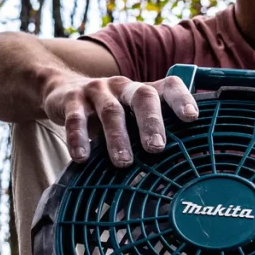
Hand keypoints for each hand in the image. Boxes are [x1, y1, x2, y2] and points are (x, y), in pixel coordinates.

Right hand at [42, 75, 197, 166]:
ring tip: (123, 162)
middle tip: (156, 147)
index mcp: (143, 90)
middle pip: (143, 97)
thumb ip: (149, 133)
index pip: (169, 86)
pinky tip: (82, 157)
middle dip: (151, 122)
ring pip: (111, 111)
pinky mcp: (72, 99)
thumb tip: (179, 168)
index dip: (182, 99)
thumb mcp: (129, 117)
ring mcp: (98, 90)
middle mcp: (124, 86)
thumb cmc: (108, 112)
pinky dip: (78, 138)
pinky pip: (76, 118)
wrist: (62, 91)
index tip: (192, 118)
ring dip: (118, 137)